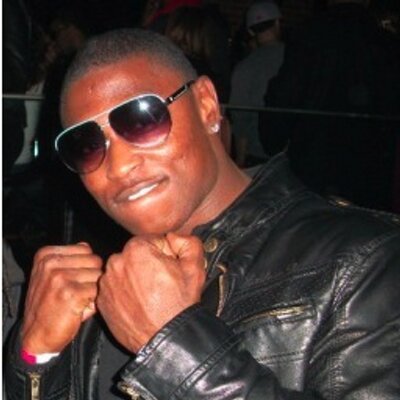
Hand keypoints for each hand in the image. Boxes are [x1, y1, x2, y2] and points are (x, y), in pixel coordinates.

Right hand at [21, 243, 102, 353]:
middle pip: (95, 261)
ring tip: (78, 301)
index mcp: (46, 255)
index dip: (87, 267)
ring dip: (94, 291)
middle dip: (92, 278)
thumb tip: (86, 245)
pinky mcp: (70, 293)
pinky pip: (98, 291)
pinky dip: (95, 302)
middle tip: (78, 293)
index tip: (74, 281)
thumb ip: (69, 259)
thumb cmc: (49, 306)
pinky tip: (80, 309)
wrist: (36, 336)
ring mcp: (60, 277)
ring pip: (99, 276)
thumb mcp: (52, 275)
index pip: (86, 250)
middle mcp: (51, 263)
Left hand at [96, 233, 205, 352]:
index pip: (153, 241)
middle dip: (148, 263)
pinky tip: (139, 302)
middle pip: (137, 254)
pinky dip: (125, 292)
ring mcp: (106, 282)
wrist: (165, 339)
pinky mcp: (102, 300)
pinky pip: (115, 287)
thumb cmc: (179, 304)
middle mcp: (116, 262)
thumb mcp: (195, 266)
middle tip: (161, 282)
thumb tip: (173, 237)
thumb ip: (186, 241)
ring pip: (124, 270)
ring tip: (150, 294)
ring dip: (135, 276)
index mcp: (137, 249)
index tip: (169, 268)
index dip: (165, 254)